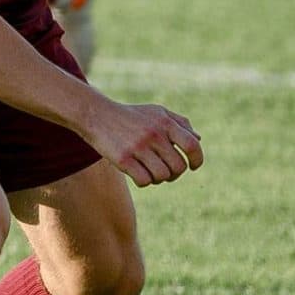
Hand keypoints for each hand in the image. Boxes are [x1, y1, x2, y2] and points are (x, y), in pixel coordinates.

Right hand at [84, 98, 203, 188]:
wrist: (97, 114)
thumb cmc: (130, 115)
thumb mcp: (156, 112)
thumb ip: (179, 123)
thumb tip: (198, 140)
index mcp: (165, 122)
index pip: (192, 146)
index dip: (197, 160)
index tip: (193, 166)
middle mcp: (153, 134)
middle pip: (178, 167)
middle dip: (174, 174)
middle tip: (165, 171)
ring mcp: (138, 147)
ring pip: (162, 176)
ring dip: (158, 178)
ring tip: (149, 171)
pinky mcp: (123, 159)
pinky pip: (144, 181)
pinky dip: (143, 181)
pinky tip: (137, 173)